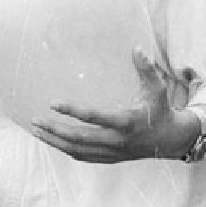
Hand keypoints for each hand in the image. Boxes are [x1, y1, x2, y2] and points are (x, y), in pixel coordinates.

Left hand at [30, 47, 197, 162]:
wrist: (170, 141)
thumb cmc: (160, 110)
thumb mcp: (157, 89)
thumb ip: (147, 69)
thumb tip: (138, 48)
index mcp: (127, 122)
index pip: (95, 117)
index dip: (72, 110)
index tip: (53, 102)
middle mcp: (118, 140)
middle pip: (80, 138)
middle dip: (55, 130)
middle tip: (35, 120)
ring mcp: (113, 152)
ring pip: (78, 151)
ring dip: (55, 142)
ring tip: (36, 131)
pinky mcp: (110, 158)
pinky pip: (83, 157)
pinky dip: (65, 150)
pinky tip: (51, 141)